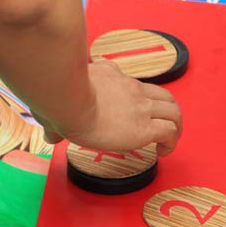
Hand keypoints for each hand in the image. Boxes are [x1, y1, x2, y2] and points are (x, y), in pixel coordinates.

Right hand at [56, 61, 182, 155]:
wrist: (69, 101)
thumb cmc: (59, 100)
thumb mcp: (55, 104)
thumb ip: (54, 122)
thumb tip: (49, 136)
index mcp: (110, 75)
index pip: (129, 81)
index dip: (134, 96)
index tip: (129, 110)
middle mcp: (130, 88)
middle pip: (162, 94)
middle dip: (167, 110)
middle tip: (162, 125)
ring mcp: (140, 107)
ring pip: (173, 111)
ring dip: (175, 125)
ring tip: (169, 141)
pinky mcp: (144, 128)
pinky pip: (169, 132)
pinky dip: (171, 142)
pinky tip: (163, 151)